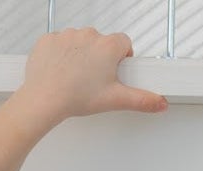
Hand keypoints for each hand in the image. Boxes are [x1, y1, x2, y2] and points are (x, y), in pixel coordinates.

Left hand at [16, 28, 167, 126]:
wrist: (42, 100)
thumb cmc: (75, 98)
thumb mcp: (113, 100)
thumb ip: (141, 100)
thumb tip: (160, 103)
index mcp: (109, 46)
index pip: (123, 45)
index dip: (119, 60)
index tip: (111, 73)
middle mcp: (90, 35)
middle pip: (100, 44)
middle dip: (97, 59)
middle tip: (89, 81)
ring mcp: (68, 35)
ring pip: (78, 43)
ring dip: (77, 56)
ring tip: (71, 78)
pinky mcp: (48, 40)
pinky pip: (57, 44)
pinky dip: (57, 56)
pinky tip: (56, 71)